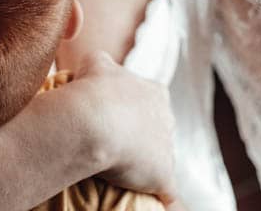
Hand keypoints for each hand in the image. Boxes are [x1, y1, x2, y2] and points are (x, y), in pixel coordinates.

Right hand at [71, 50, 176, 202]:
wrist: (94, 120)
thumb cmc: (93, 88)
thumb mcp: (94, 63)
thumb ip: (99, 64)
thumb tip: (94, 66)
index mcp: (154, 92)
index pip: (150, 99)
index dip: (131, 108)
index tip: (113, 114)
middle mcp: (167, 118)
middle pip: (158, 128)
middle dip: (142, 134)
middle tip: (115, 142)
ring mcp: (167, 149)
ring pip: (160, 158)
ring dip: (145, 164)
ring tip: (121, 170)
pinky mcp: (163, 176)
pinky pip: (166, 191)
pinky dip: (159, 195)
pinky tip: (152, 200)